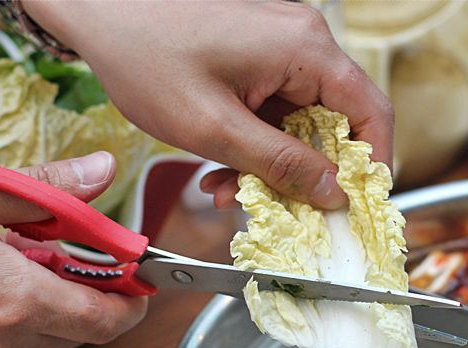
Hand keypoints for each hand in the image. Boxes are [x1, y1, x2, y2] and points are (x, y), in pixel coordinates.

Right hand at [0, 152, 147, 347]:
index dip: (135, 298)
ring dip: (50, 301)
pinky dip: (16, 315)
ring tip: (14, 255)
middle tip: (67, 246)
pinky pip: (8, 346)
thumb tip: (101, 172)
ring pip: (46, 338)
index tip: (140, 273)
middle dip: (89, 291)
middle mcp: (7, 344)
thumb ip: (43, 190)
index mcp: (19, 301)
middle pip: (83, 330)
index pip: (111, 320)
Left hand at [25, 0, 393, 209]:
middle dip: (307, 174)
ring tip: (228, 190)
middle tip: (278, 209)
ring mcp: (279, 47)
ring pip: (300, 123)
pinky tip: (222, 167)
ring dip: (273, 164)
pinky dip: (255, 144)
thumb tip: (334, 193)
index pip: (371, 113)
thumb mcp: (216, 129)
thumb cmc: (146, 57)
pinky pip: (274, 111)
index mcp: (304, 50)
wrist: (96, 12)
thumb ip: (281, 165)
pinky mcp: (257, 56)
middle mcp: (301, 42)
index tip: (355, 207)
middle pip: (335, 123)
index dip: (371, 167)